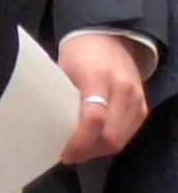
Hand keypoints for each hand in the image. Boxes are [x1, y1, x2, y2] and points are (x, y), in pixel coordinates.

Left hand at [57, 32, 147, 163]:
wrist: (108, 37)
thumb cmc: (79, 54)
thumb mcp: (63, 71)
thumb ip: (61, 99)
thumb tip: (48, 130)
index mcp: (98, 77)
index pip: (94, 118)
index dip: (79, 141)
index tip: (64, 153)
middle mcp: (123, 89)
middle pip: (111, 135)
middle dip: (88, 151)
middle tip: (69, 155)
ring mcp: (137, 98)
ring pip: (122, 139)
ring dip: (99, 150)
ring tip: (80, 150)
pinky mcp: (143, 105)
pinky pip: (129, 133)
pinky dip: (112, 141)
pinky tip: (95, 141)